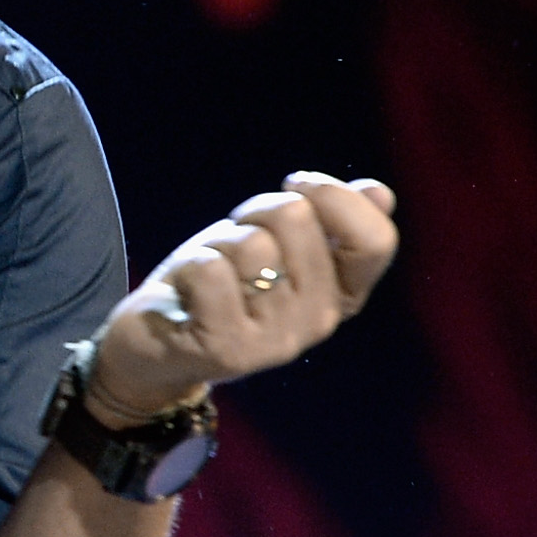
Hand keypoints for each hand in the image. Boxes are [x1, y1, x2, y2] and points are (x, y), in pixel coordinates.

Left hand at [88, 171, 398, 418]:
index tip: (296, 186)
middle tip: (234, 247)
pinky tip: (186, 295)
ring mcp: (277, 340)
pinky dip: (188, 267)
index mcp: (341, 295)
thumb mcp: (276, 247)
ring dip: (217, 243)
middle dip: (254, 213)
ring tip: (209, 275)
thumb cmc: (220, 285)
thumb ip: (326, 224)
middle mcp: (319, 322)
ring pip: (250, 243)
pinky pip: (211, 270)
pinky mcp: (230, 350)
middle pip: (297, 218)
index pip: (376, 241)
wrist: (157, 347)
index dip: (334, 196)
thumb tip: (379, 193)